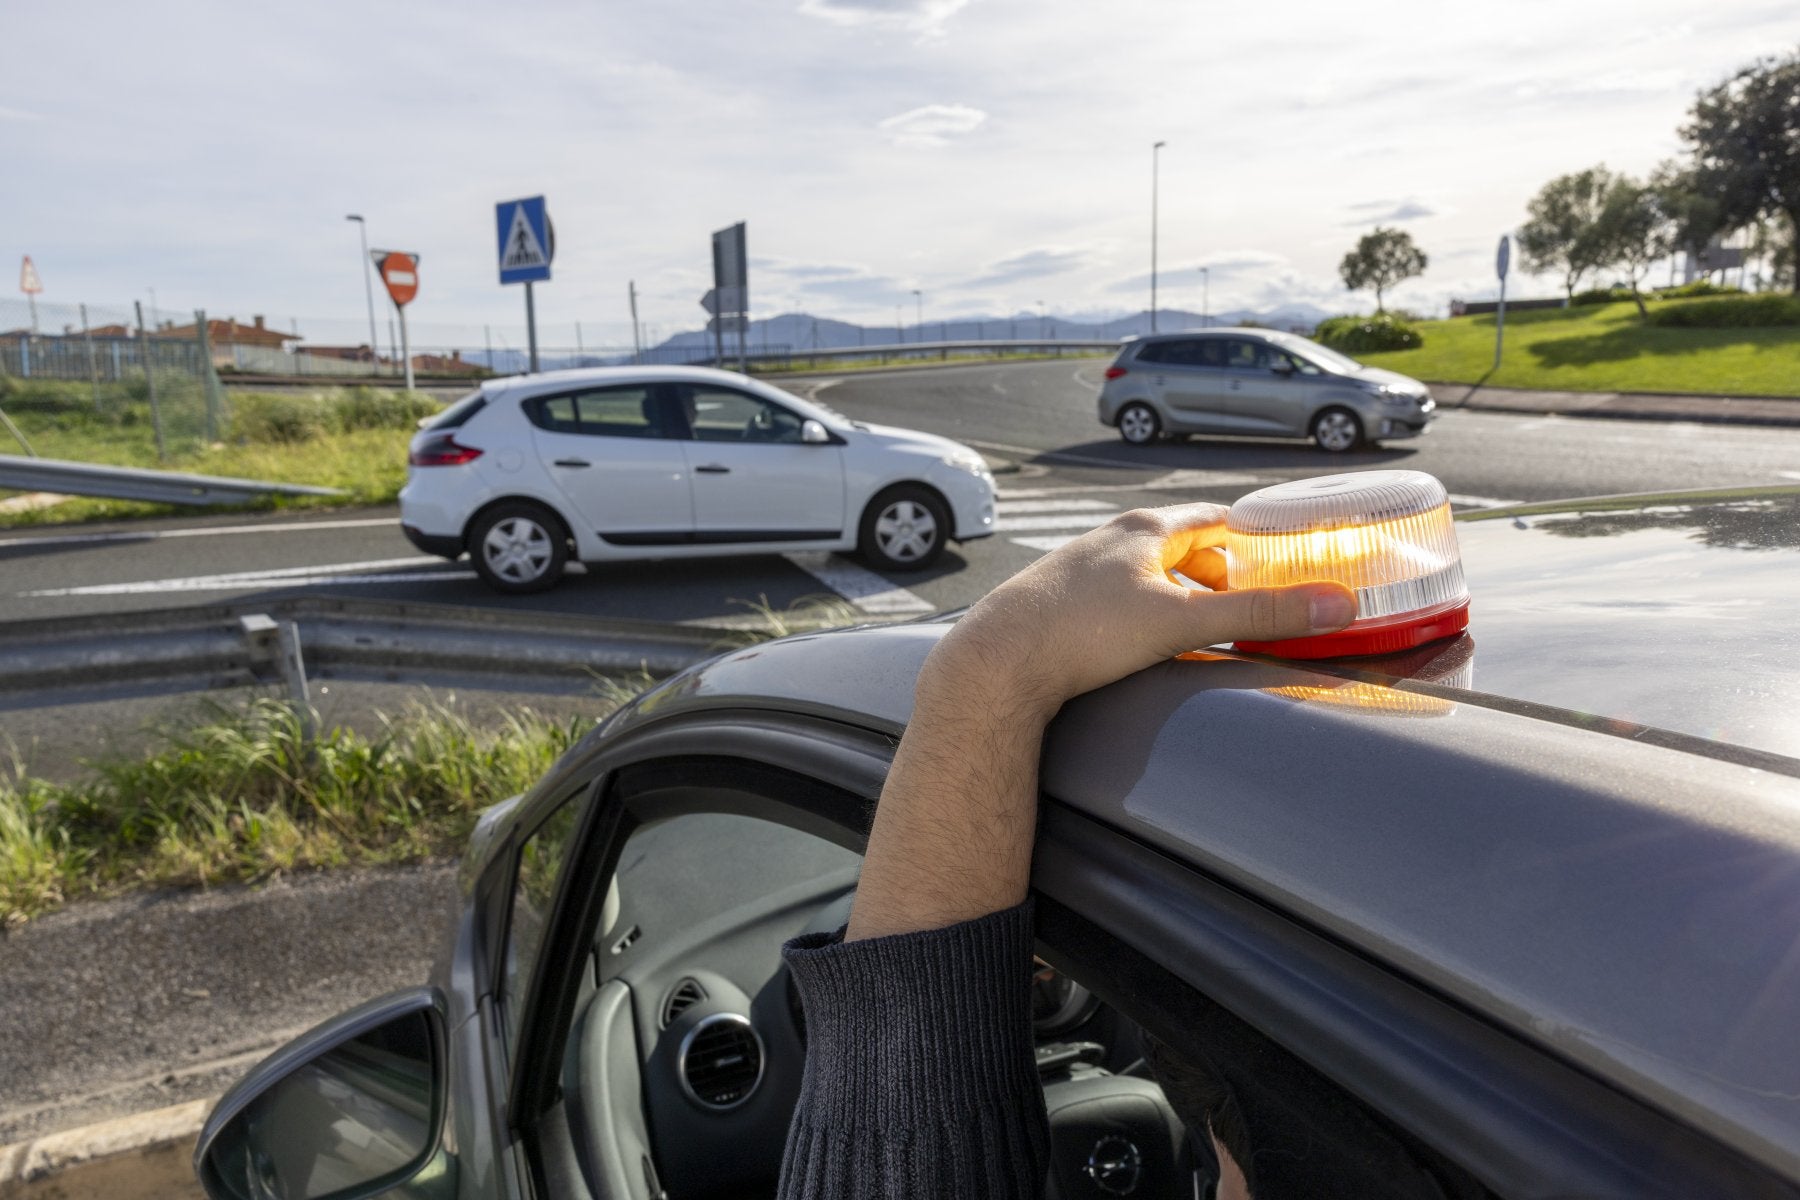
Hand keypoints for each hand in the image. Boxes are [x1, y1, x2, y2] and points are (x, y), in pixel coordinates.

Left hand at [848, 503, 1355, 942]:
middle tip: (1251, 607)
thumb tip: (1335, 604)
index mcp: (1142, 530)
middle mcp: (1106, 542)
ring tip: (1204, 632)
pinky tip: (1145, 650)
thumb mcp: (1183, 621)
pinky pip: (1115, 607)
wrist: (994, 664)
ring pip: (1144, 580)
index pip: (1212, 519)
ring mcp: (1078, 574)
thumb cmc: (1081, 631)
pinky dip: (1143, 620)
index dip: (1251, 537)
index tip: (1281, 555)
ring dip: (1178, 601)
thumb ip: (1260, 615)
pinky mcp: (1056, 608)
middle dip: (1218, 577)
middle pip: (1180, 550)